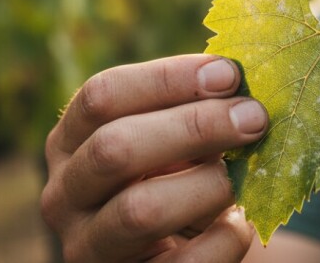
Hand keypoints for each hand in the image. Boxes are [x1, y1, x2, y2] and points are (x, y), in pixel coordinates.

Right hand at [41, 55, 267, 261]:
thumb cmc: (176, 179)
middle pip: (115, 148)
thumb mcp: (171, 140)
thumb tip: (238, 75)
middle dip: (194, 127)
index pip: (103, 95)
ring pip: (140, 210)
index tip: (229, 74)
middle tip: (254, 118)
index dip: (167, 79)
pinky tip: (242, 222)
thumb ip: (192, 107)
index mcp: (70, 141)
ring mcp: (88, 247)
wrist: (175, 255)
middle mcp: (65, 194)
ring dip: (208, 184)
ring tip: (247, 173)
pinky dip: (224, 239)